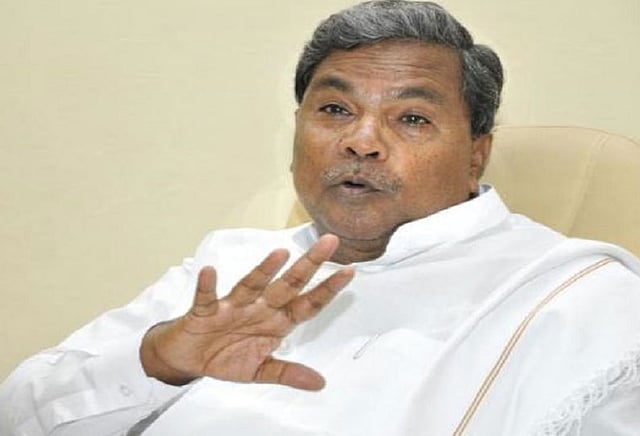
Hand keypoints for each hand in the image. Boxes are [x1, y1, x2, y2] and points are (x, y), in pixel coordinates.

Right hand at [140, 234, 353, 390]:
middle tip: (328, 243)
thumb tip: (320, 383)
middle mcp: (259, 308)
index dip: (328, 290)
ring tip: (280, 254)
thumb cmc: (226, 356)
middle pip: (287, 285)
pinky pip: (207, 297)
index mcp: (275, 321)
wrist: (189, 358)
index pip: (307, 303)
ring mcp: (233, 307)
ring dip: (265, 270)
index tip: (350, 272)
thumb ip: (288, 372)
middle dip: (308, 265)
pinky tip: (210, 271)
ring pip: (252, 285)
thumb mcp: (260, 370)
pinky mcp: (205, 312)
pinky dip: (208, 286)